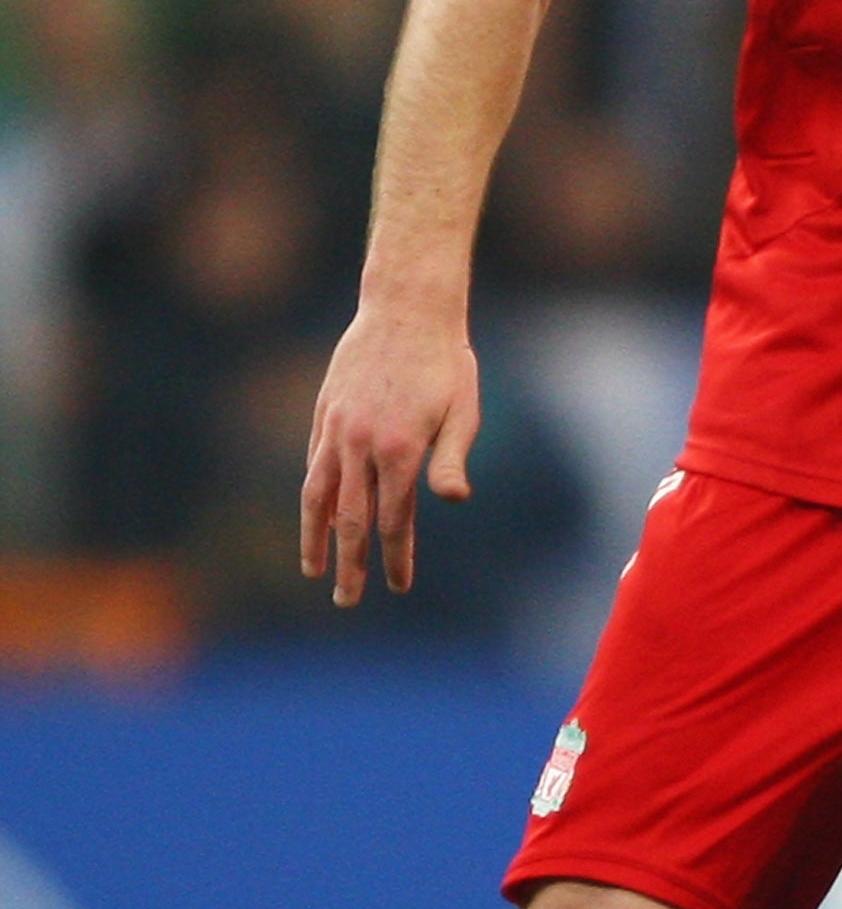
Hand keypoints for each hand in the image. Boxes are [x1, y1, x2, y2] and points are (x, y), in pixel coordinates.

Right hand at [301, 309, 480, 604]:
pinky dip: (311, 496)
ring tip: (312, 570)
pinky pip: (313, 464)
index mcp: (399, 449)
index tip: (398, 585)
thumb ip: (452, 458)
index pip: (394, 519)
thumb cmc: (445, 362)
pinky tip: (313, 516)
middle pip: (349, 518)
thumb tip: (453, 500)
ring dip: (313, 537)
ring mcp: (336, 428)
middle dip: (349, 563)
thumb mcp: (463, 409)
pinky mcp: (324, 414)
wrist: (406, 308)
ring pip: (317, 495)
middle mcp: (360, 443)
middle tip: (348, 599)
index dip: (396, 557)